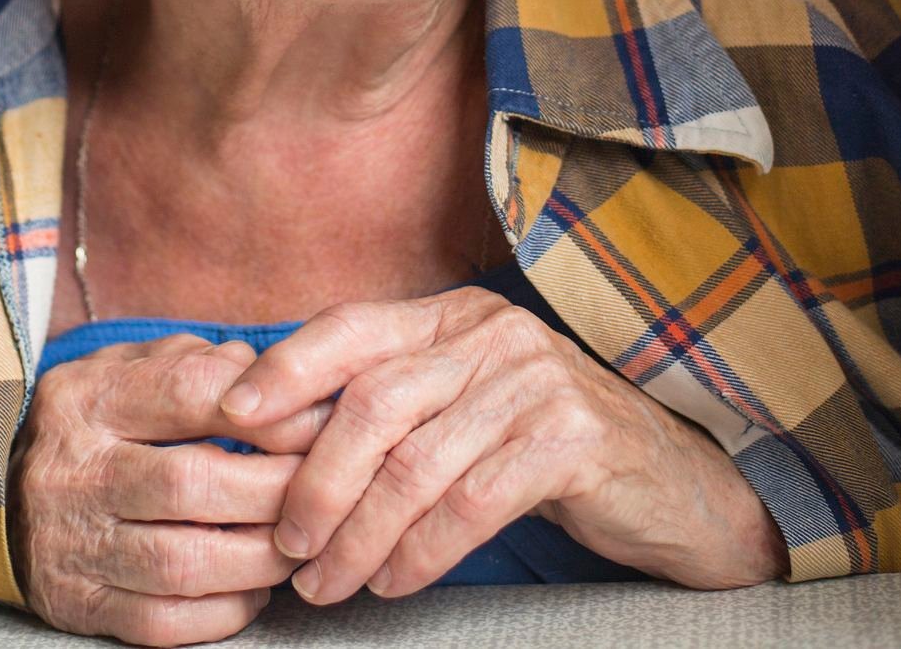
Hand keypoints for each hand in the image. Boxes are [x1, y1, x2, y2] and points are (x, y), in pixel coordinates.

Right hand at [9, 333, 302, 644]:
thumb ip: (199, 361)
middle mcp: (74, 473)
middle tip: (323, 486)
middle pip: (193, 483)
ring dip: (260, 556)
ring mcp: (73, 546)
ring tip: (300, 539)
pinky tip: (255, 589)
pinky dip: (224, 612)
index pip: (191, 393)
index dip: (269, 410)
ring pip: (184, 563)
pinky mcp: (79, 606)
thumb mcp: (129, 368)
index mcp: (90, 400)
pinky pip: (163, 623)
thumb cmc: (95, 423)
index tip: (319, 422)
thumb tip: (272, 379)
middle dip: (276, 488)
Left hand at [215, 288, 787, 602]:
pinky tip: (395, 582)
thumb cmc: (543, 450)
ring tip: (328, 584)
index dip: (288, 368)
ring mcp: (538, 381)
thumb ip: (395, 408)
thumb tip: (277, 440)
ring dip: (359, 534)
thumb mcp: (467, 409)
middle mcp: (496, 334)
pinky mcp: (573, 438)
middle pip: (375, 401)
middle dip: (316, 480)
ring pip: (418, 461)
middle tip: (286, 545)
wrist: (670, 486)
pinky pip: (472, 501)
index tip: (231, 417)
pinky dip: (421, 551)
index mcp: (459, 316)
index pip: (355, 326)